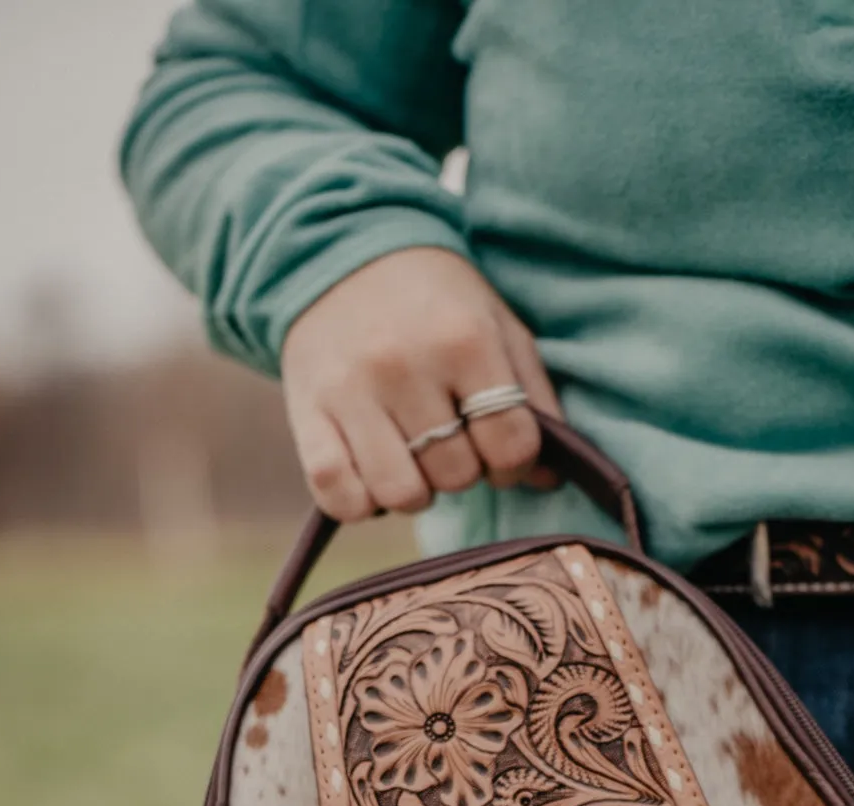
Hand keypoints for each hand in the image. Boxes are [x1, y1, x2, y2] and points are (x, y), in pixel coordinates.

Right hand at [280, 248, 561, 521]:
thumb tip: (547, 478)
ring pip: (402, 495)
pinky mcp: (306, 414)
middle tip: (449, 440)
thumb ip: (533, 398)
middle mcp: (404, 364)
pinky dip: (361, 503)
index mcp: (462, 339)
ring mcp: (349, 391)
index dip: (514, 462)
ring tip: (411, 458)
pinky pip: (340, 497)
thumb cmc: (434, 302)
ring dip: (415, 491)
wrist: (340, 254)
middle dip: (463, 469)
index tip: (499, 448)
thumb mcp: (497, 327)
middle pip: (457, 474)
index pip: (510, 444)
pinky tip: (370, 475)